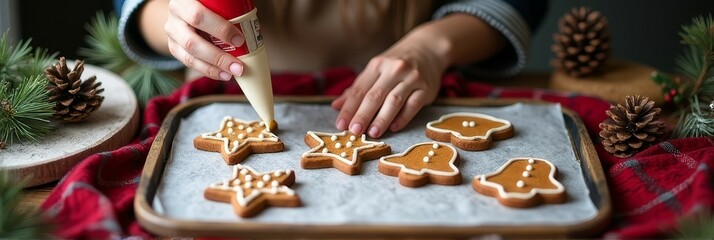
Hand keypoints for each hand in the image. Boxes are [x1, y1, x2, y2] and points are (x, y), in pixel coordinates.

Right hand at [165, 0, 244, 79]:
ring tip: (232, 73)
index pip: (198, 16)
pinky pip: (189, 63)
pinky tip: (222, 74)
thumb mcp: (216, 2)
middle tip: (238, 66)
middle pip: (192, 42)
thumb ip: (229, 8)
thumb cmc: (211, 3)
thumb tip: (250, 21)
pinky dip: (208, 70)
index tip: (240, 40)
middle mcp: (175, 17)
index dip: (220, 29)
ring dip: (213, 68)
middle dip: (218, 57)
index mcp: (184, 1)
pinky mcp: (174, 47)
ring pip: (189, 56)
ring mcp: (172, 33)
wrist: (188, 7)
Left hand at [331, 34, 446, 137]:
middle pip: (375, 95)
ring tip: (372, 133)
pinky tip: (393, 127)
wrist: (428, 48)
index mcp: (377, 65)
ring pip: (394, 101)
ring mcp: (411, 78)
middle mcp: (394, 70)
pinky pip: (413, 105)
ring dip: (382, 119)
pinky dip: (403, 117)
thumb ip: (356, 89)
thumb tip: (336, 106)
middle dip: (363, 115)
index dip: (349, 108)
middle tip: (354, 131)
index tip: (340, 124)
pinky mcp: (426, 88)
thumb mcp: (375, 70)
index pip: (359, 89)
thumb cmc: (396, 64)